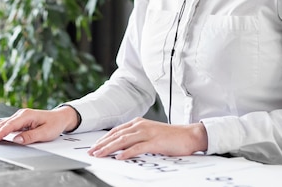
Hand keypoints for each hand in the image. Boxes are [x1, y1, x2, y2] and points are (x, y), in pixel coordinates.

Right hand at [0, 106, 78, 144]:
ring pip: (2, 124)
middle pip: (2, 124)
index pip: (10, 126)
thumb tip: (17, 139)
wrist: (60, 117)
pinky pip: (5, 125)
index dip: (0, 133)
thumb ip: (30, 136)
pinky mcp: (19, 121)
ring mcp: (19, 117)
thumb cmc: (53, 123)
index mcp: (26, 115)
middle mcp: (21, 115)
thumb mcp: (45, 132)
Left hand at [88, 118, 207, 159]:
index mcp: (138, 123)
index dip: (104, 139)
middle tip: (92, 151)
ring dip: (109, 148)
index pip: (116, 131)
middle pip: (116, 135)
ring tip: (100, 154)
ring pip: (123, 140)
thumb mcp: (150, 134)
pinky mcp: (155, 142)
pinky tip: (119, 157)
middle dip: (102, 144)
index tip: (94, 146)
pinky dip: (127, 152)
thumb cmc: (170, 137)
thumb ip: (137, 137)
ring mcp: (147, 133)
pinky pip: (138, 147)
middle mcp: (140, 126)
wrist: (189, 135)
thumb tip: (122, 147)